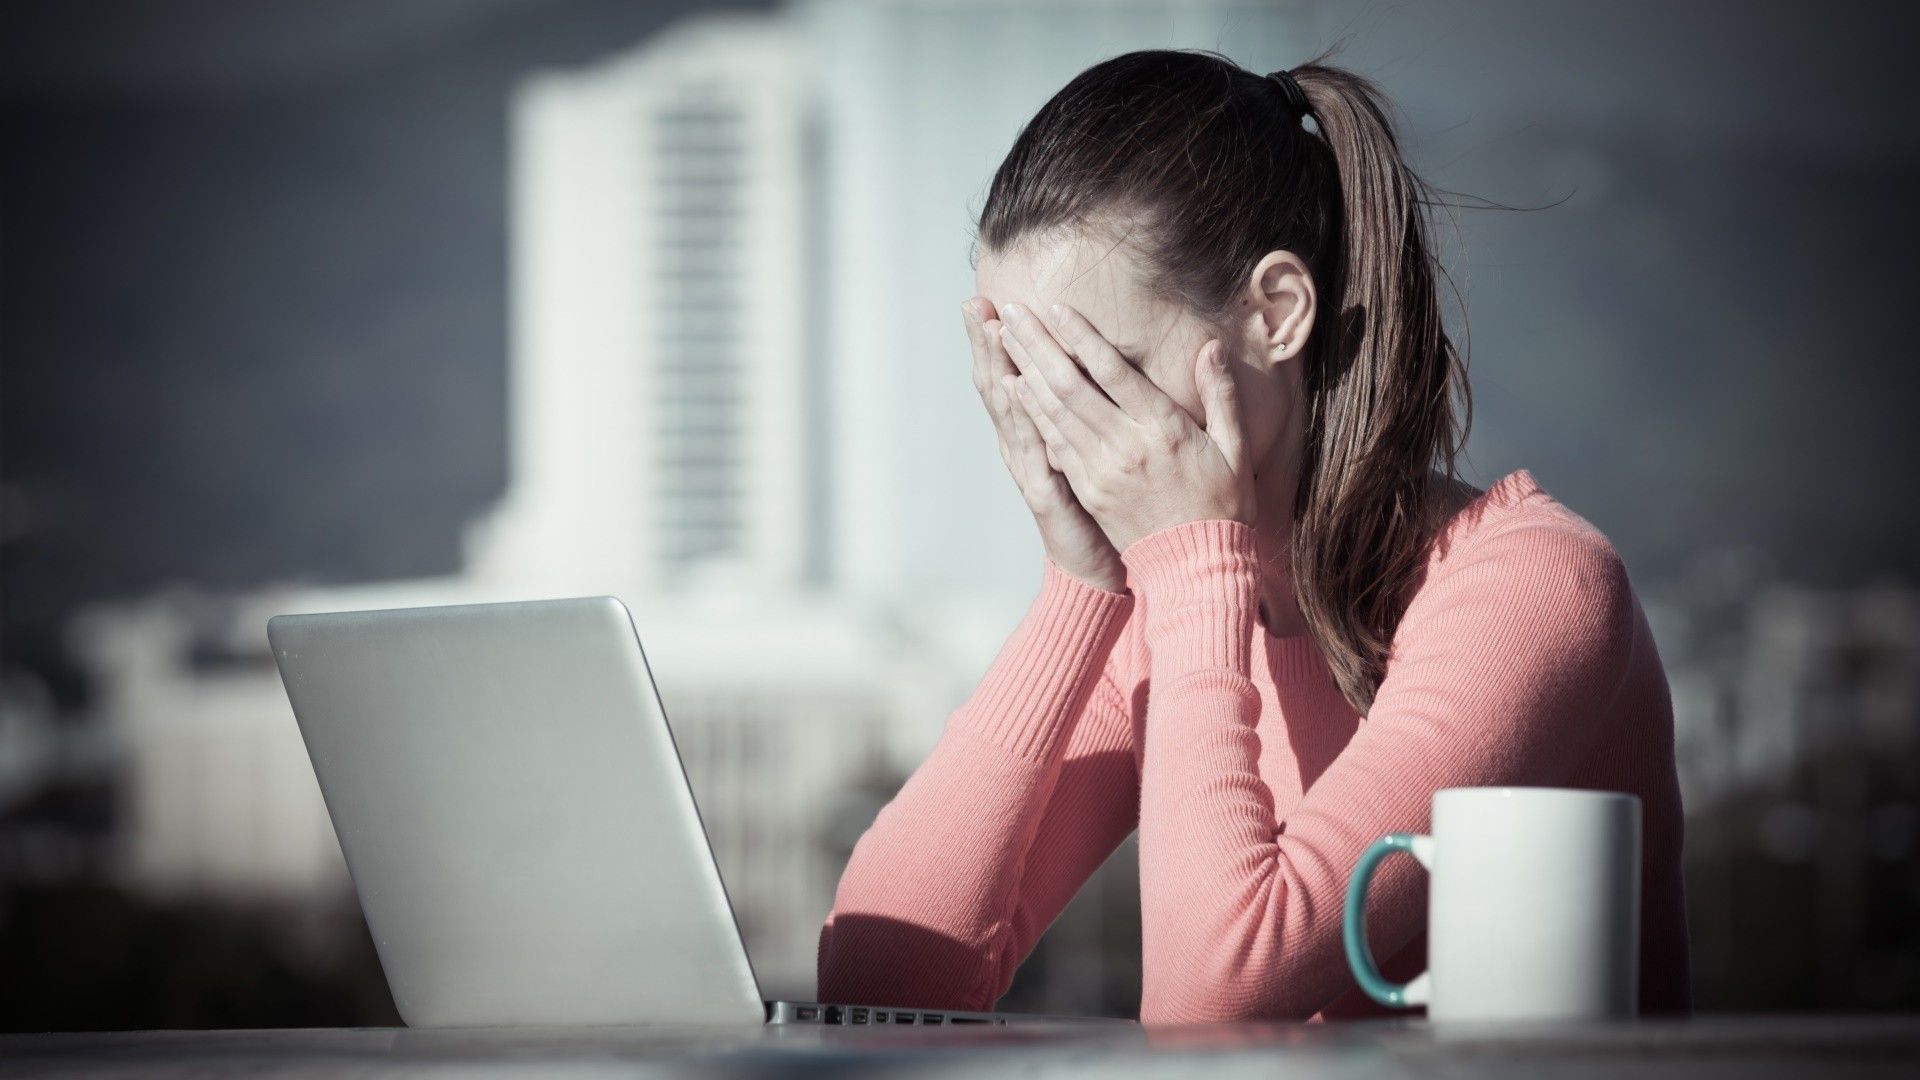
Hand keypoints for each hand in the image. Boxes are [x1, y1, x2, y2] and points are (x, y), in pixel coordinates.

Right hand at [962, 297, 1127, 592]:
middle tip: (975, 301)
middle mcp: (1024, 449)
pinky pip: (1030, 446)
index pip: (1015, 380)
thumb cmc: (1103, 517)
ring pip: (1009, 409)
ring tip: (989, 327)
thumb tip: (1091, 378)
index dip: (1002, 343)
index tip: (993, 302)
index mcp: (1038, 438)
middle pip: (1000, 386)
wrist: (1097, 576)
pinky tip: (1013, 384)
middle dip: (987, 343)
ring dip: (998, 365)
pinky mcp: (1043, 492)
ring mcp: (1030, 470)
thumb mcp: (1094, 463)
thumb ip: (1090, 422)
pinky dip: (1021, 414)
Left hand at [997, 301, 1254, 553]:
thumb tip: (1212, 347)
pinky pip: (1054, 445)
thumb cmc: (1222, 504)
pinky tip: (1016, 389)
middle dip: (1037, 345)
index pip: (1113, 372)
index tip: (1056, 309)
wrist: (1196, 565)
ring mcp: (1101, 470)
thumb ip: (1221, 394)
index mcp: (1163, 429)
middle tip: (1011, 311)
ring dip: (1026, 371)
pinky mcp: (1087, 491)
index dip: (1081, 338)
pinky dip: (1032, 414)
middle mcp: (1126, 446)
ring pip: (1054, 412)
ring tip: (1004, 339)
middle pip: (1070, 385)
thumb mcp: (1234, 448)